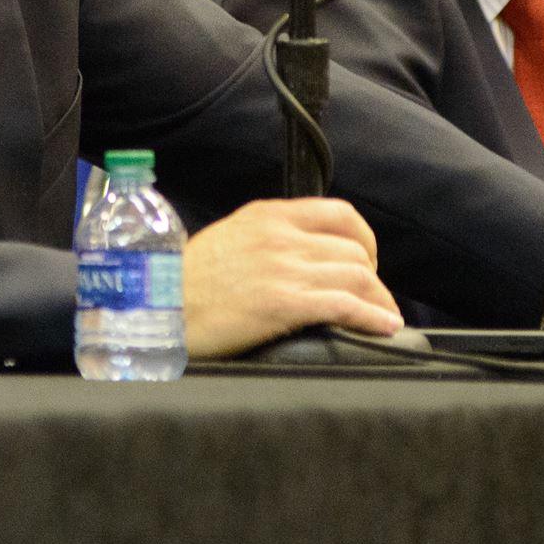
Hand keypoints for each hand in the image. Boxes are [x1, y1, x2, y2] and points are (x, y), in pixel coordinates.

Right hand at [179, 198, 403, 359]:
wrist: (157, 308)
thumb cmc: (185, 283)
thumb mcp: (229, 238)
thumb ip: (266, 238)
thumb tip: (299, 254)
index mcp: (268, 216)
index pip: (339, 215)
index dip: (364, 241)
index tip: (367, 262)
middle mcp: (280, 237)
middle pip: (354, 251)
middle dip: (373, 278)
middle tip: (373, 299)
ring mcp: (282, 269)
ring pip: (357, 276)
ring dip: (380, 301)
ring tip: (385, 318)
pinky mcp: (282, 303)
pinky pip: (344, 305)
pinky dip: (373, 317)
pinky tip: (383, 327)